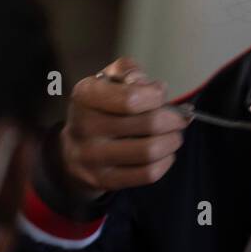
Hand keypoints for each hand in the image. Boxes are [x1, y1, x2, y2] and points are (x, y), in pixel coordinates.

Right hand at [59, 57, 189, 195]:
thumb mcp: (107, 79)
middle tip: (178, 119)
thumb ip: (129, 72)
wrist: (72, 150)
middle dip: (173, 120)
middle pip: (149, 124)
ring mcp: (93, 157)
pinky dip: (165, 162)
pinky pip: (147, 174)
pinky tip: (165, 154)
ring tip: (174, 136)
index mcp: (85, 96)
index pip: (132, 98)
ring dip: (172, 142)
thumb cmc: (99, 108)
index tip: (161, 95)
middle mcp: (85, 127)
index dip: (156, 96)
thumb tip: (155, 88)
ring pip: (150, 151)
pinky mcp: (104, 180)